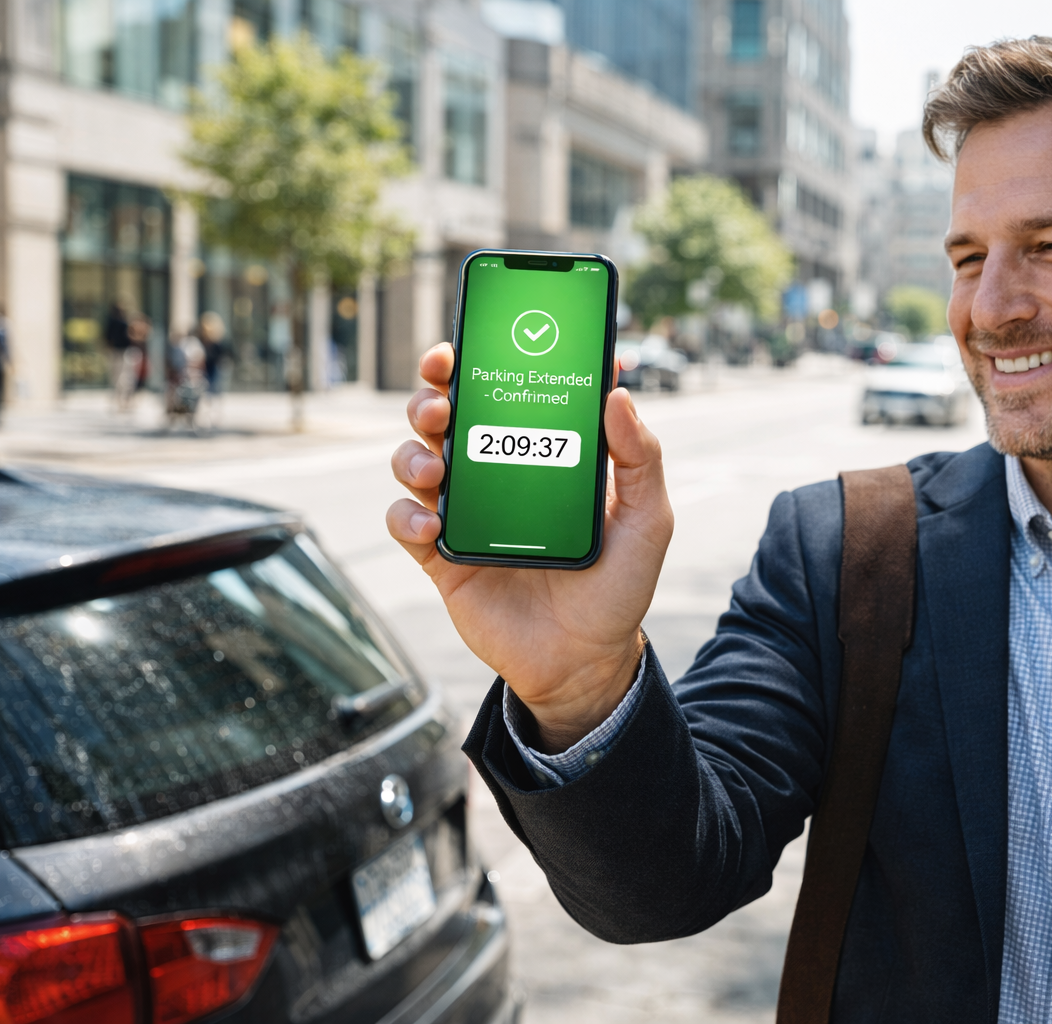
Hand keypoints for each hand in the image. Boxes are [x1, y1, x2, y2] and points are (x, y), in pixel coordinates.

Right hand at [386, 343, 672, 751]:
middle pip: (448, 412)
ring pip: (415, 457)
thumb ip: (641, 457)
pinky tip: (431, 521)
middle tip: (443, 392)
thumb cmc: (619, 585)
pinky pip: (404, 520)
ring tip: (436, 464)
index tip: (477, 337)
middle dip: (434, 390)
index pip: (506, 389)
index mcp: (541, 453)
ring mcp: (465, 512)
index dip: (484, 356)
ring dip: (413, 449)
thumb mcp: (647, 518)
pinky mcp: (440, 557)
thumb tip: (619, 391)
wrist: (586, 662)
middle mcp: (496, 473)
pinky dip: (406, 512)